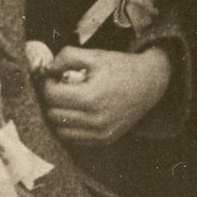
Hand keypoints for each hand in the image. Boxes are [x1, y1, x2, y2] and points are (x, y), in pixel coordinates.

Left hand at [38, 45, 171, 148]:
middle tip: (59, 87)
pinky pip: (74, 139)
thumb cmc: (121, 67)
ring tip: (67, 101)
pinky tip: (77, 112)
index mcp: (91, 97)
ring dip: (58, 115)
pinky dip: (70, 127)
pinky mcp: (104, 140)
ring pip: (60, 130)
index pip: (51, 96)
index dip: (47, 83)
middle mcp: (95, 120)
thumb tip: (46, 69)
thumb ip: (67, 57)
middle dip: (51, 99)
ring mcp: (100, 133)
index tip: (53, 76)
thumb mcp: (95, 55)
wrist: (150, 83)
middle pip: (53, 114)